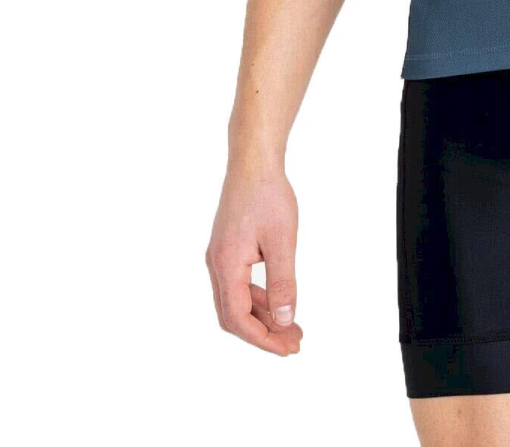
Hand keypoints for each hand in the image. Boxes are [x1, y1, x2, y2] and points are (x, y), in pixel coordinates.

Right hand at [206, 166, 303, 354]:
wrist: (253, 162)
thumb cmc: (267, 195)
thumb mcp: (282, 240)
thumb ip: (283, 282)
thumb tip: (285, 320)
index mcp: (226, 265)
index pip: (238, 318)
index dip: (262, 338)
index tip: (286, 348)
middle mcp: (216, 264)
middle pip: (233, 315)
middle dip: (262, 333)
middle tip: (292, 343)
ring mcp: (220, 256)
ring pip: (237, 300)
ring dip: (263, 316)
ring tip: (292, 327)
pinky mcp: (227, 248)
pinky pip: (239, 283)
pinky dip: (259, 297)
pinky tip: (279, 302)